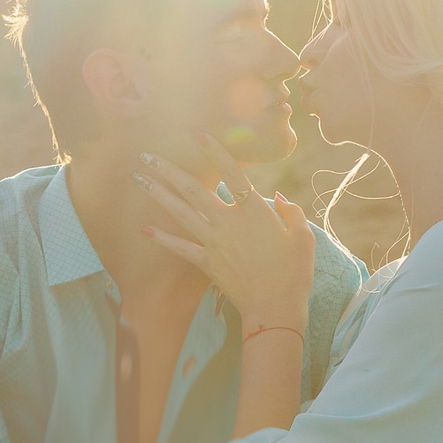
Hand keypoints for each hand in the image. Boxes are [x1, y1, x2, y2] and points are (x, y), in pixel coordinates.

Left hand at [136, 135, 314, 331]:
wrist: (275, 309)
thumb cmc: (294, 273)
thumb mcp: (303, 237)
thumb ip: (291, 212)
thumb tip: (276, 198)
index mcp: (254, 211)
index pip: (232, 172)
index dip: (215, 150)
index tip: (197, 133)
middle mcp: (229, 221)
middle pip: (194, 189)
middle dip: (169, 170)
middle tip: (147, 155)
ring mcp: (214, 242)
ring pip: (181, 212)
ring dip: (159, 194)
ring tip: (139, 179)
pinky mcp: (207, 262)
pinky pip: (180, 247)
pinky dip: (161, 238)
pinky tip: (144, 228)